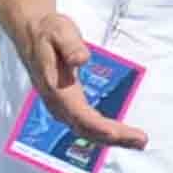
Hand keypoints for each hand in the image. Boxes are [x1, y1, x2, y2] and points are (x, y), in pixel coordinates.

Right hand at [13, 7, 143, 152]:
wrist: (30, 32)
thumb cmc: (48, 31)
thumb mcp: (60, 30)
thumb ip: (71, 45)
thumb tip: (81, 59)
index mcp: (56, 89)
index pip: (82, 116)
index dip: (102, 128)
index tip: (122, 133)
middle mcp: (57, 103)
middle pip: (87, 129)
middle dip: (114, 138)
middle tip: (142, 141)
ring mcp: (59, 106)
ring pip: (86, 131)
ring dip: (111, 139)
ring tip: (136, 141)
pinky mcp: (64, 105)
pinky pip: (84, 125)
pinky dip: (102, 132)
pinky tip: (118, 133)